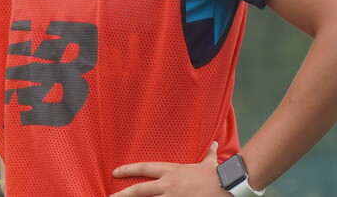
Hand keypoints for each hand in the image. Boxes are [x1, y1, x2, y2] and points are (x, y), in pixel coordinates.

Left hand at [109, 141, 227, 196]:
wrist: (226, 186)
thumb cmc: (215, 175)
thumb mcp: (209, 163)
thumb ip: (209, 154)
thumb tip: (215, 144)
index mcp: (172, 171)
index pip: (145, 168)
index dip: (129, 170)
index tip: (115, 172)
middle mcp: (168, 184)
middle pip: (140, 190)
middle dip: (124, 193)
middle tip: (110, 196)